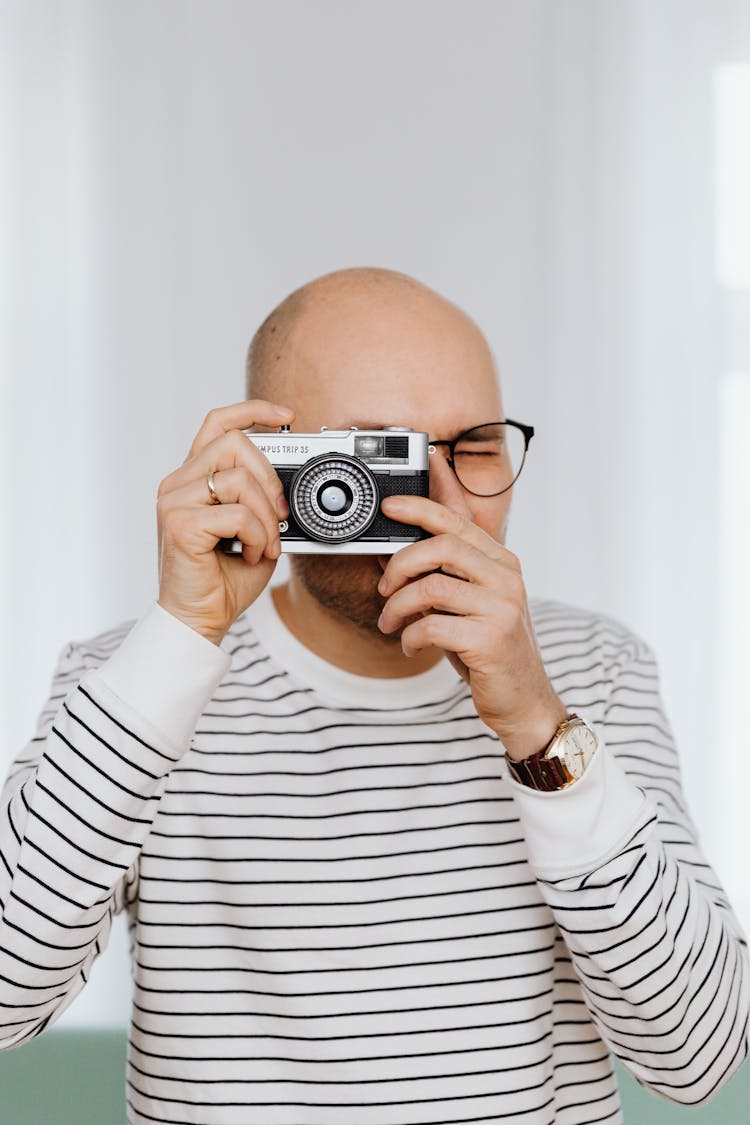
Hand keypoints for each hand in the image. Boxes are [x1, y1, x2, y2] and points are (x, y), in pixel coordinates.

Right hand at [156, 400, 293, 644]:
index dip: (253, 410)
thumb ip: (264, 500)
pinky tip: (251, 555)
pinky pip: (238, 514)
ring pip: (239, 479)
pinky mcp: (180, 524)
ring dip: (266, 515)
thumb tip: (291, 483)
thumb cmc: (223, 579)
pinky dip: (257, 536)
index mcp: (193, 479)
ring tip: (264, 543)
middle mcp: (177, 484)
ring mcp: (174, 502)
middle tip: (280, 515)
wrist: (199, 620)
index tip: (286, 416)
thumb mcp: (255, 530)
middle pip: (233, 443)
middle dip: (269, 478)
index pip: (218, 423)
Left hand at [377, 495, 566, 759]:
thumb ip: (440, 576)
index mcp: (502, 563)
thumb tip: (393, 553)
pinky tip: (410, 645)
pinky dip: (409, 636)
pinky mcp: (490, 639)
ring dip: (397, 607)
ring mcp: (501, 608)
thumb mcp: (466, 605)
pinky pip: (430, 626)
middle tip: (384, 588)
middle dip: (400, 564)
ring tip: (390, 623)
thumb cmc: (488, 650)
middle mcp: (506, 579)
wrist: (523, 701)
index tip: (389, 506)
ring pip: (430, 588)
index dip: (420, 508)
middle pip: (442, 546)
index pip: (457, 521)